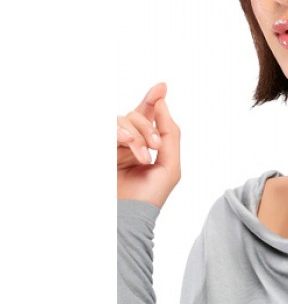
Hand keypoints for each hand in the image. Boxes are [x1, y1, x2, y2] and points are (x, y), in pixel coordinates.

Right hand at [117, 82, 180, 208]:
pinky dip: (120, 132)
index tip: (162, 86)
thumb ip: (170, 133)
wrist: (128, 217)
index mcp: (145, 145)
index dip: (153, 99)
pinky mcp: (100, 149)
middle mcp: (127, 143)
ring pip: (123, 120)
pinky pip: (108, 128)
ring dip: (137, 134)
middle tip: (155, 147)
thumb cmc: (150, 196)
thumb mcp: (171, 164)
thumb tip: (163, 103)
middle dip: (148, 128)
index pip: (147, 117)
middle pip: (136, 116)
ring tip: (142, 155)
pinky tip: (126, 144)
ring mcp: (112, 145)